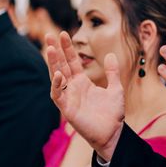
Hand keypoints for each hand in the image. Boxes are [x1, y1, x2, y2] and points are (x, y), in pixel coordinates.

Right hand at [45, 32, 124, 160]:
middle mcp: (73, 88)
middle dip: (55, 51)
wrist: (113, 133)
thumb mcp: (115, 88)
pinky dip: (56, 85)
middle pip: (61, 66)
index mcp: (82, 82)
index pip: (72, 62)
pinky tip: (57, 74)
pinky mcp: (67, 109)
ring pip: (56, 77)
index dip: (67, 48)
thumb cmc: (112, 114)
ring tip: (50, 49)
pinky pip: (58, 95)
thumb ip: (112, 72)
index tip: (64, 33)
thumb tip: (110, 55)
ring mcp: (69, 98)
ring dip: (52, 64)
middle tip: (50, 35)